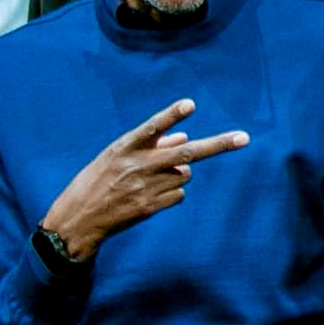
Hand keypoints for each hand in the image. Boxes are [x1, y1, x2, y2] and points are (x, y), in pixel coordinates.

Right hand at [39, 100, 251, 259]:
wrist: (79, 219)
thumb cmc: (97, 180)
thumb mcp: (116, 155)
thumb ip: (152, 144)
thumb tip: (185, 135)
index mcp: (125, 147)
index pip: (152, 127)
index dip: (171, 115)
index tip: (190, 104)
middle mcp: (138, 166)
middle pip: (187, 153)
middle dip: (219, 145)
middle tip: (244, 138)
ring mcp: (146, 188)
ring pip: (185, 174)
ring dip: (177, 172)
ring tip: (149, 180)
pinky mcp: (151, 207)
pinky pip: (179, 194)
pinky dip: (172, 192)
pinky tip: (149, 196)